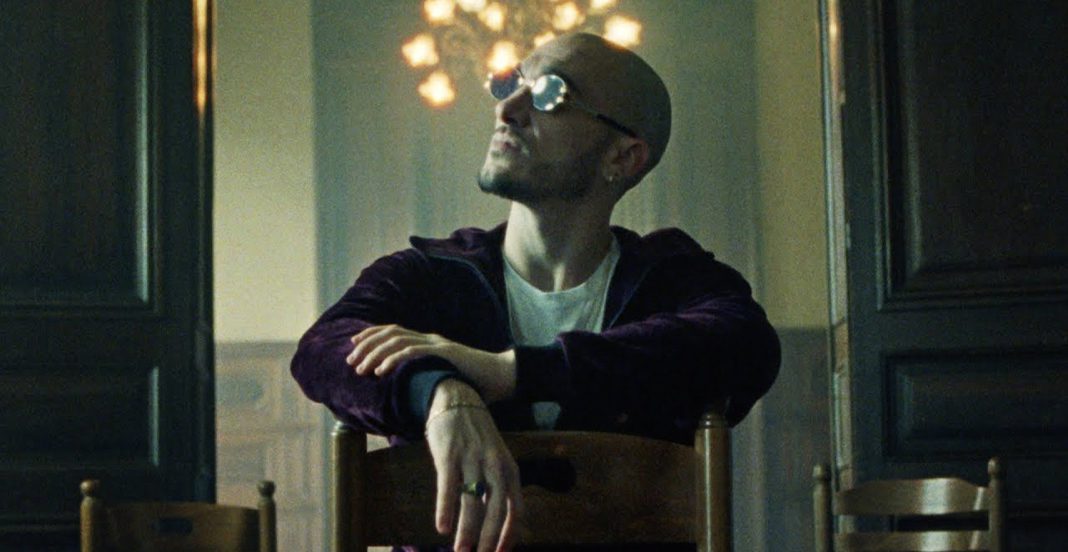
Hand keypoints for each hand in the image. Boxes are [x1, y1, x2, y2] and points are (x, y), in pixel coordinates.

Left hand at [346, 324, 516, 402]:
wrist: (502, 377)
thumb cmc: (476, 383)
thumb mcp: (444, 379)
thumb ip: (426, 380)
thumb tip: (407, 395)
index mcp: (429, 342)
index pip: (394, 332)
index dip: (371, 336)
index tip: (353, 347)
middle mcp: (430, 339)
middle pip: (390, 333)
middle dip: (367, 345)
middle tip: (350, 361)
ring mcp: (437, 344)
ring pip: (397, 341)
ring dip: (375, 354)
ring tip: (361, 368)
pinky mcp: (444, 353)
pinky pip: (413, 352)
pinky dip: (393, 360)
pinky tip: (381, 370)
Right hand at [426, 380, 523, 551]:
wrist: (457, 401)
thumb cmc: (477, 439)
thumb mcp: (496, 461)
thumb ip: (500, 489)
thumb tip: (505, 526)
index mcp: (510, 470)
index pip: (515, 509)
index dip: (508, 535)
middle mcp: (494, 465)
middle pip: (496, 510)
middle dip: (488, 539)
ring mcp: (472, 459)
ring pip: (472, 502)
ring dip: (466, 531)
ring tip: (460, 551)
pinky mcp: (450, 454)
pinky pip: (448, 486)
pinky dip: (446, 508)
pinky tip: (442, 527)